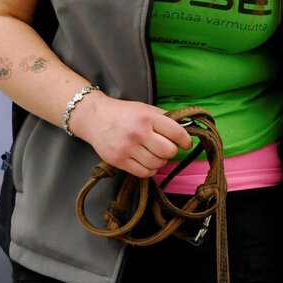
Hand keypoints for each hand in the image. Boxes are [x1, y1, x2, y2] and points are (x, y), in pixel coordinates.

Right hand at [70, 93, 193, 177]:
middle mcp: (138, 132)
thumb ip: (165, 118)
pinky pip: (144, 173)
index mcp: (147, 117)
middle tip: (166, 147)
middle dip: (171, 151)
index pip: (176, 132)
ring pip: (157, 164)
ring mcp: (127, 148)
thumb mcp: (145, 109)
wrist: (94, 118)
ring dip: (160, 161)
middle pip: (169, 151)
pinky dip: (149, 170)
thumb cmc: (124, 113)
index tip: (186, 143)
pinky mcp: (119, 160)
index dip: (185, 140)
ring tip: (154, 153)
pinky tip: (146, 161)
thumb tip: (188, 126)